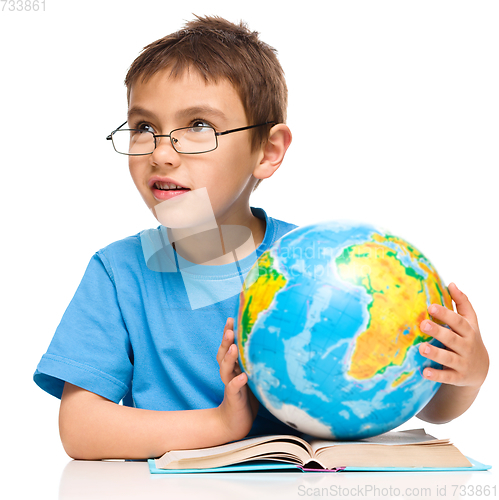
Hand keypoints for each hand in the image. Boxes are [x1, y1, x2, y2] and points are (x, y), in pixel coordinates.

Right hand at [216, 318, 258, 440]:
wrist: (234, 422)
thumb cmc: (246, 395)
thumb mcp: (251, 375)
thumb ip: (254, 361)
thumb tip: (270, 341)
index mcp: (233, 366)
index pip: (228, 346)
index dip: (228, 332)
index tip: (231, 318)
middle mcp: (229, 373)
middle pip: (223, 354)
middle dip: (225, 341)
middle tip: (229, 329)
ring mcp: (230, 385)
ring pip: (225, 369)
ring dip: (229, 358)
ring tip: (233, 348)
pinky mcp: (234, 398)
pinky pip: (234, 389)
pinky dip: (237, 382)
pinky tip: (242, 376)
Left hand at [418, 283, 488, 388]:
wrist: (480, 370)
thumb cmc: (468, 338)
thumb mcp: (470, 321)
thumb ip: (462, 303)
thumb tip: (451, 283)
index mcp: (468, 331)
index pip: (458, 321)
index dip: (445, 314)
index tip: (430, 306)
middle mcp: (466, 347)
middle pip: (452, 339)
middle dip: (438, 331)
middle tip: (423, 324)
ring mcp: (463, 363)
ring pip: (449, 358)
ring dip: (435, 354)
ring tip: (421, 348)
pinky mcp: (458, 377)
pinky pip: (447, 377)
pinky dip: (436, 375)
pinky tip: (424, 372)